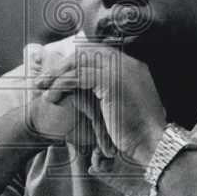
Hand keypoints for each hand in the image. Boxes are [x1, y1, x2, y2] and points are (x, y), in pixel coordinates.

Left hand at [36, 43, 165, 166]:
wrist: (153, 142)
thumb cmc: (137, 131)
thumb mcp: (120, 104)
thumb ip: (102, 91)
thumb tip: (74, 88)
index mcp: (132, 65)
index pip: (96, 52)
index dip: (73, 62)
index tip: (56, 74)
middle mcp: (127, 62)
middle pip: (84, 53)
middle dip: (61, 65)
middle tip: (43, 80)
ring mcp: (120, 69)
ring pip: (78, 63)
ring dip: (56, 75)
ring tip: (43, 89)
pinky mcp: (110, 80)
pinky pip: (76, 77)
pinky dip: (60, 86)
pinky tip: (52, 97)